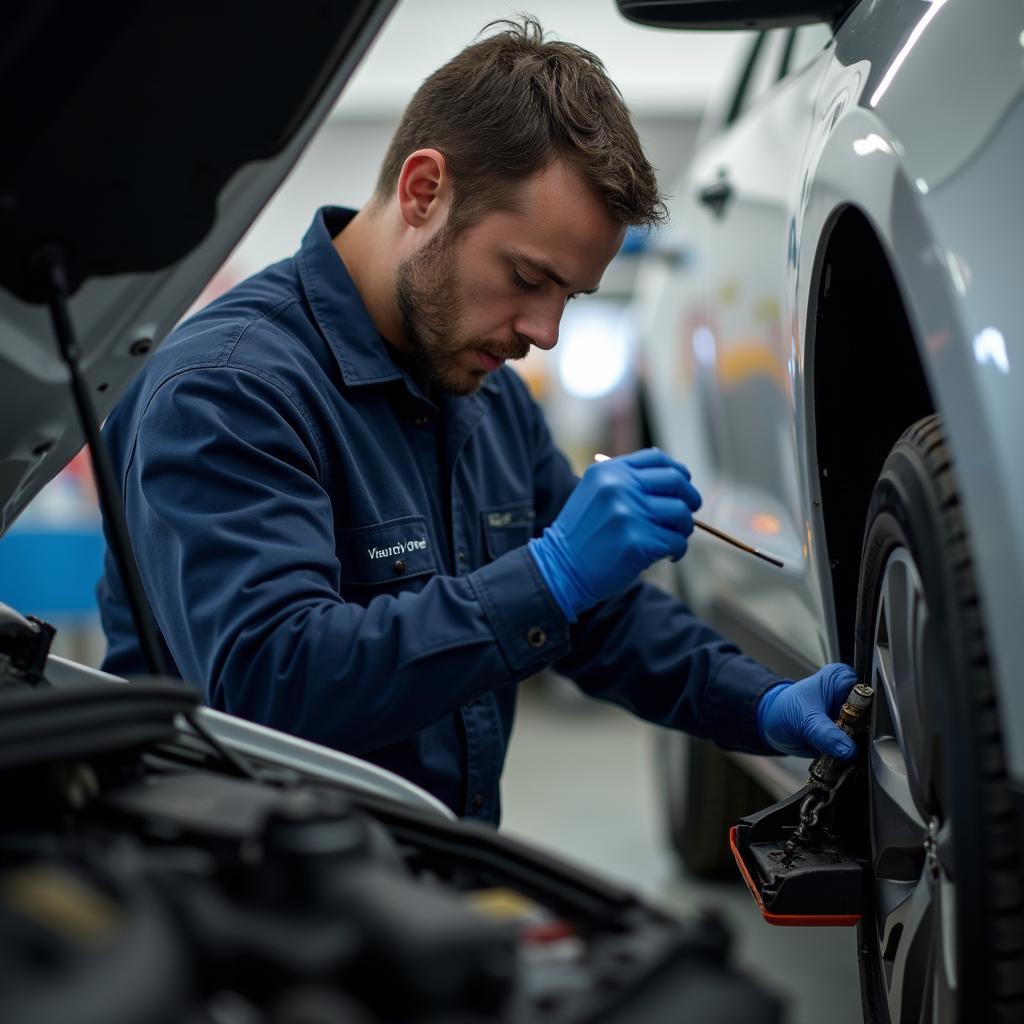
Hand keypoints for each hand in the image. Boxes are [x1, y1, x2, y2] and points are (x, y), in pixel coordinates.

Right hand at [528, 448, 700, 619]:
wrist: (560, 569)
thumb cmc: (582, 535)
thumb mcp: (595, 494)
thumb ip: (627, 482)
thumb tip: (674, 480)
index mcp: (609, 472)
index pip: (657, 459)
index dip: (677, 472)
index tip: (682, 487)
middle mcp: (618, 487)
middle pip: (676, 482)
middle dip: (689, 499)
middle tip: (685, 517)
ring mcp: (628, 514)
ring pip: (681, 514)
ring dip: (683, 529)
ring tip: (671, 539)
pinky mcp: (637, 541)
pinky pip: (676, 542)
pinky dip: (677, 551)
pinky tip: (665, 556)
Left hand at [757, 663, 858, 758]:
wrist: (771, 725)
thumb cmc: (784, 710)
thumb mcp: (804, 720)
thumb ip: (826, 734)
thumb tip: (847, 749)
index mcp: (841, 679)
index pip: (867, 694)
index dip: (867, 713)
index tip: (858, 728)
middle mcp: (849, 695)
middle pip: (872, 716)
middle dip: (863, 733)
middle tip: (849, 742)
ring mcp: (850, 715)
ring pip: (867, 733)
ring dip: (857, 745)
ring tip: (842, 750)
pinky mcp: (848, 732)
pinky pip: (858, 745)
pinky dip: (851, 753)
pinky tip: (841, 755)